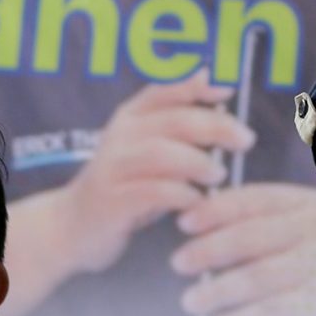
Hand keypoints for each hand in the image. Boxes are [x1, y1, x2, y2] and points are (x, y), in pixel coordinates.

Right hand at [45, 73, 254, 278]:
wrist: (70, 228)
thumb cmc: (123, 187)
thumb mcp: (147, 150)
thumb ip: (177, 123)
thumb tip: (214, 88)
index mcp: (130, 118)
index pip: (165, 91)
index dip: (197, 87)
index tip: (228, 91)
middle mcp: (120, 136)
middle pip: (174, 120)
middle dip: (215, 127)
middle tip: (245, 140)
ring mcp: (114, 168)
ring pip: (162, 154)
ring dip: (198, 162)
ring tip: (219, 175)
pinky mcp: (112, 201)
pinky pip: (153, 192)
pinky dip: (181, 195)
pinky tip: (196, 201)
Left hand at [169, 182, 315, 315]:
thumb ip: (284, 220)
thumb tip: (219, 229)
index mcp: (312, 206)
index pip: (257, 201)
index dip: (217, 209)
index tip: (185, 219)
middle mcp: (315, 232)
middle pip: (252, 236)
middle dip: (210, 248)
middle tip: (179, 261)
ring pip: (257, 276)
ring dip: (218, 290)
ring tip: (191, 302)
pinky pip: (272, 313)